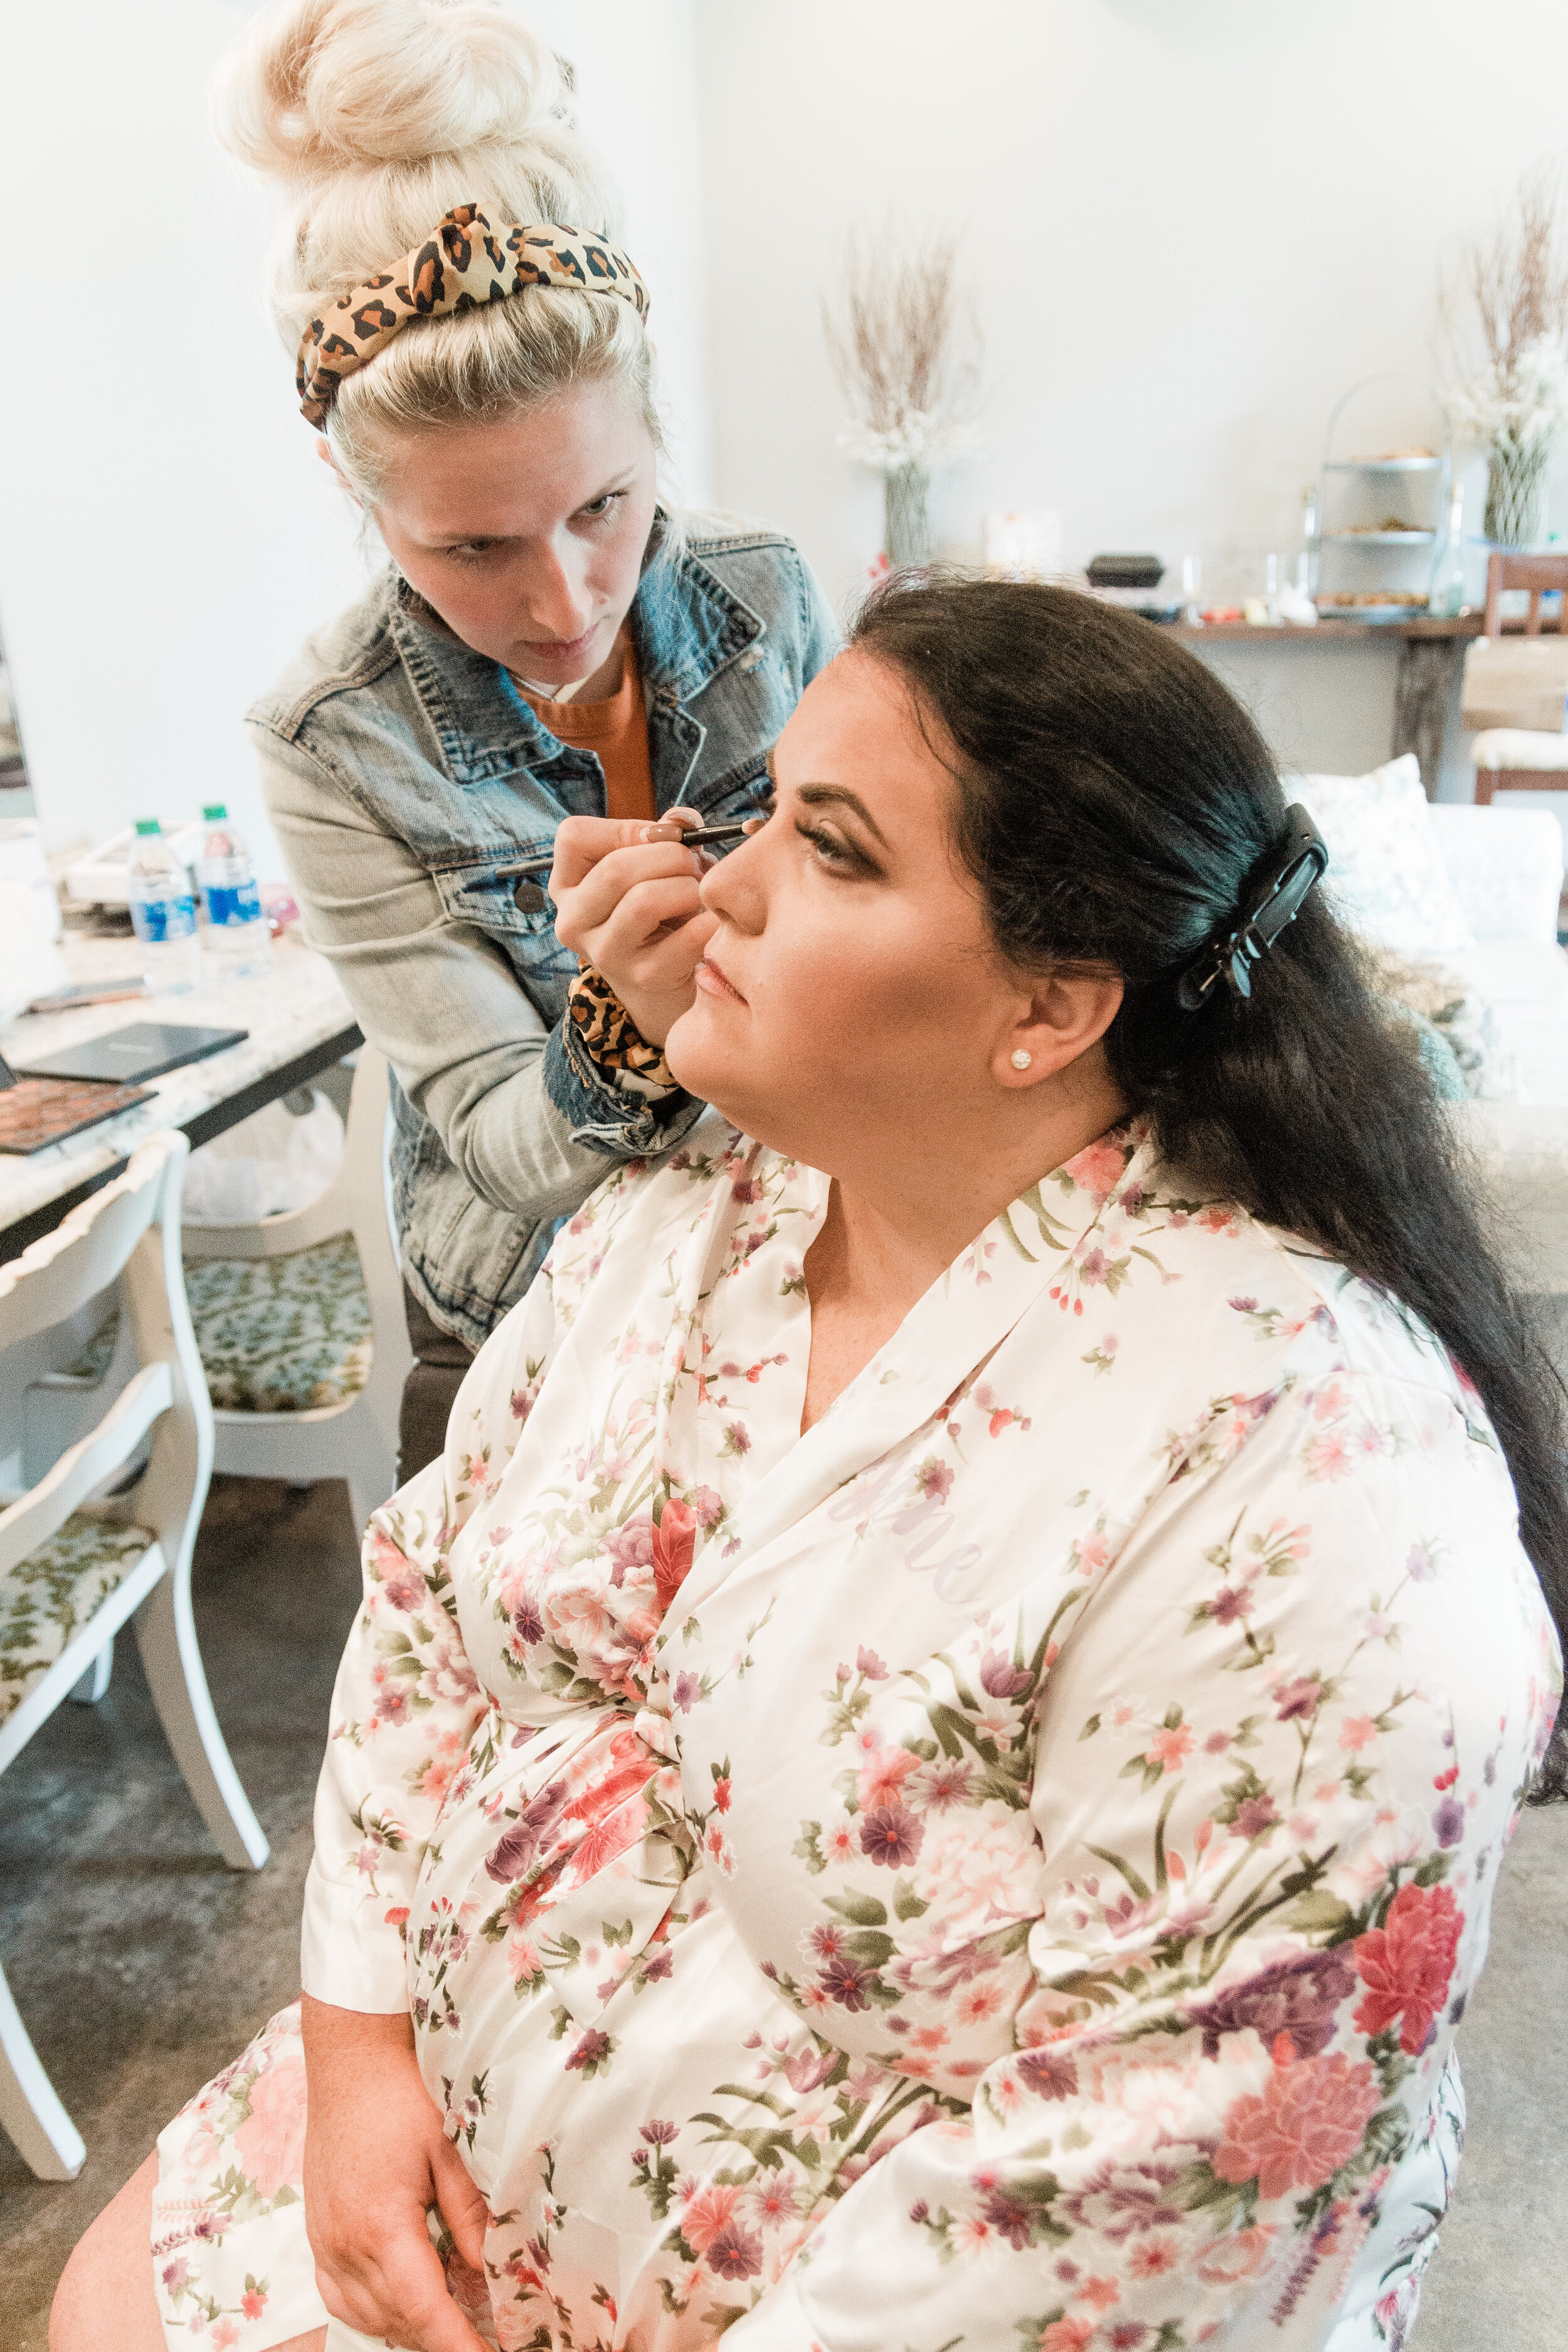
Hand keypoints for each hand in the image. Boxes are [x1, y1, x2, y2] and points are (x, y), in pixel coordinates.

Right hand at [301, 1994, 488, 2351]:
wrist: (349, 2059)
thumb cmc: (401, 2094)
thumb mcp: (448, 2149)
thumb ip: (471, 2216)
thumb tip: (495, 2272)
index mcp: (381, 2227)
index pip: (426, 2312)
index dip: (459, 2345)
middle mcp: (344, 2246)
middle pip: (397, 2322)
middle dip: (441, 2341)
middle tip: (483, 2341)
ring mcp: (325, 2242)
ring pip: (367, 2317)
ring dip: (409, 2329)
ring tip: (452, 2328)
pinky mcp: (317, 2233)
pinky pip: (340, 2297)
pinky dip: (372, 2312)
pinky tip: (399, 2307)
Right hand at [549, 812, 717, 1046]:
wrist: (666, 982)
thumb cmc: (659, 911)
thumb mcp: (651, 867)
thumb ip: (665, 834)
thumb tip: (683, 821)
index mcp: (567, 886)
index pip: (573, 837)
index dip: (624, 828)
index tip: (657, 839)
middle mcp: (573, 921)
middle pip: (615, 869)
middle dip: (670, 857)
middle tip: (693, 865)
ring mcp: (605, 953)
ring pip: (644, 901)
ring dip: (687, 888)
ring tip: (699, 893)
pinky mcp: (644, 978)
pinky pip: (685, 938)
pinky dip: (708, 921)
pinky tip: (713, 920)